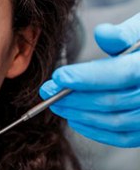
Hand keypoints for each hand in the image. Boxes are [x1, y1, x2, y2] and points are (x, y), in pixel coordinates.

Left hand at [40, 13, 139, 146]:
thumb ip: (121, 33)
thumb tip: (102, 33)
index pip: (121, 74)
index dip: (87, 77)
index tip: (58, 76)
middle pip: (112, 101)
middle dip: (74, 97)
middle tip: (47, 91)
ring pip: (115, 121)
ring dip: (79, 114)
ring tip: (56, 104)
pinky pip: (123, 137)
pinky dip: (95, 130)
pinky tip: (74, 118)